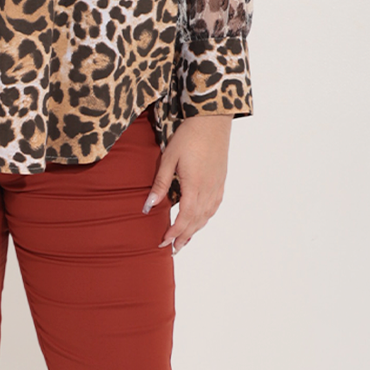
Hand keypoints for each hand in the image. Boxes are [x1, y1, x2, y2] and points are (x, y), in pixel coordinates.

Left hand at [141, 115, 232, 253]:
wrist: (212, 120)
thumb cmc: (189, 136)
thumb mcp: (169, 158)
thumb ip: (159, 184)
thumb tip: (148, 206)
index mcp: (195, 185)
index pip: (184, 217)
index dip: (174, 232)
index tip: (163, 242)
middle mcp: (209, 189)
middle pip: (196, 221)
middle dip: (183, 237)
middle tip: (171, 249)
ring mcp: (217, 186)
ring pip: (206, 216)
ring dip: (194, 231)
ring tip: (183, 242)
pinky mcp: (221, 181)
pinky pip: (214, 207)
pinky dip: (205, 219)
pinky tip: (199, 222)